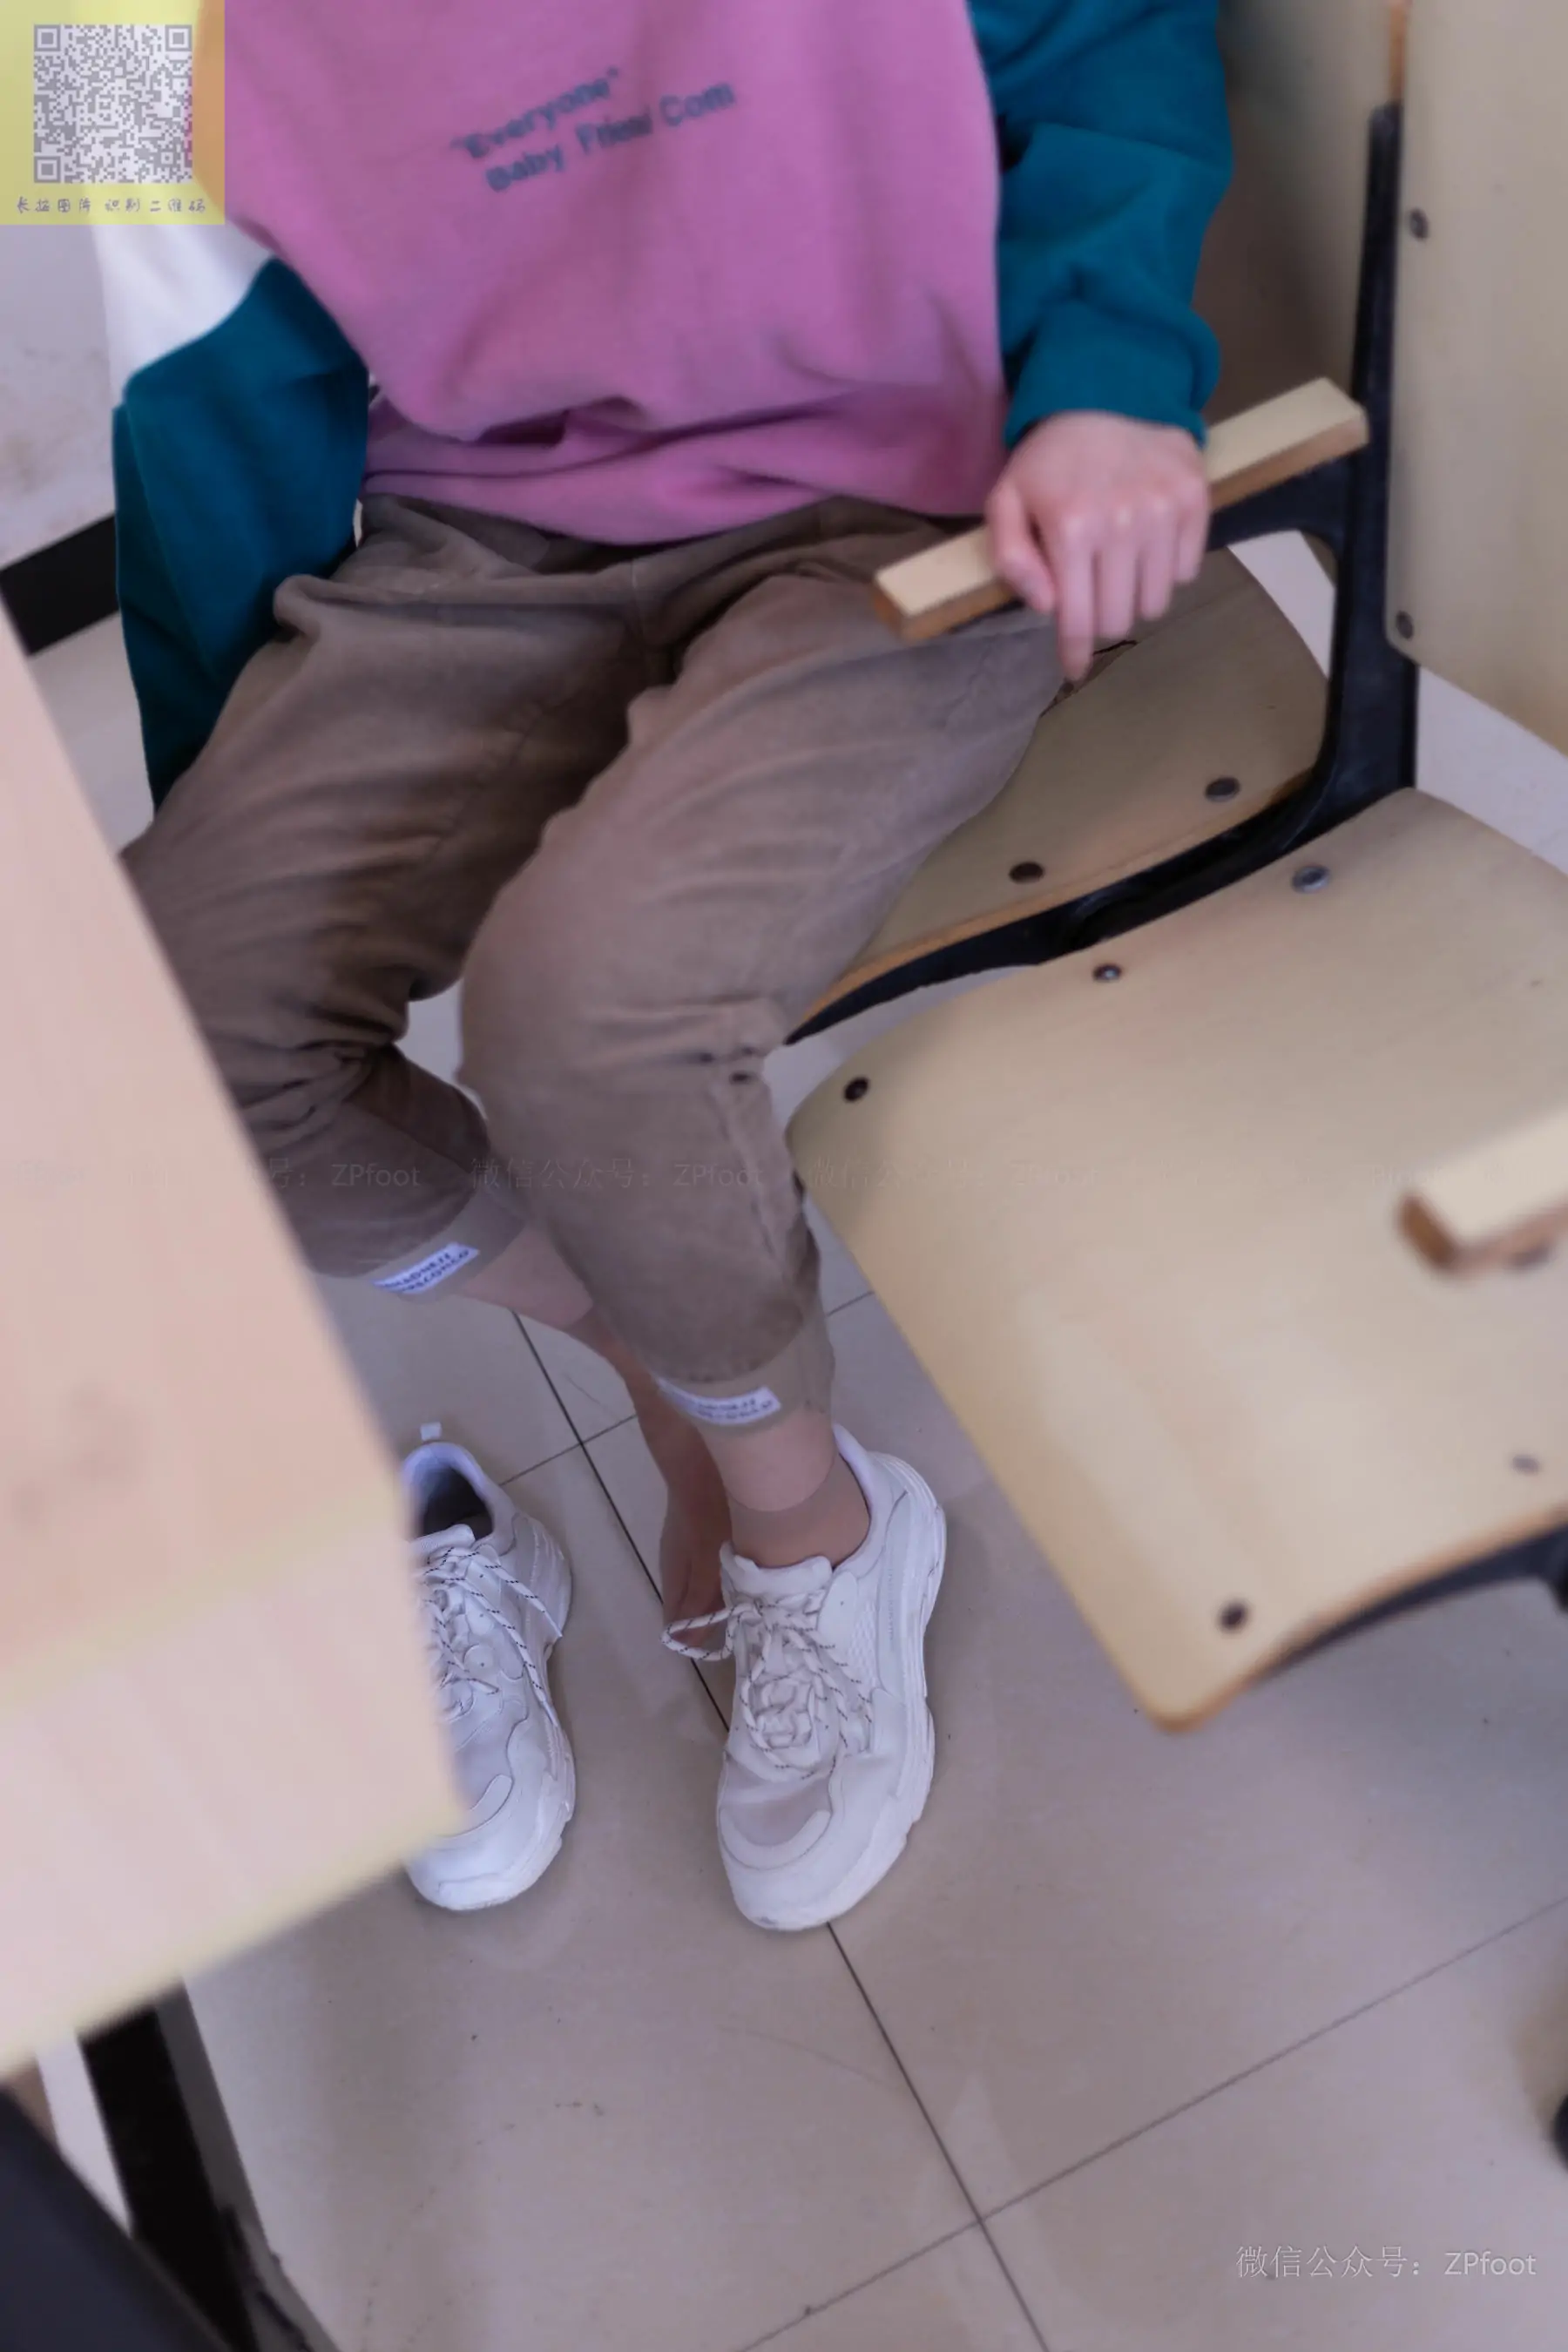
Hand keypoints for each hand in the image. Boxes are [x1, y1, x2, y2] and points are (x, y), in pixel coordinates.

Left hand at [985, 412, 1209, 681]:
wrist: (1108, 392)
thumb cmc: (1050, 459)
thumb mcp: (1006, 501)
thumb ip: (1012, 559)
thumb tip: (1046, 606)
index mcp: (1071, 529)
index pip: (1078, 619)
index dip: (1076, 652)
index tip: (1075, 668)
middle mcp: (1122, 524)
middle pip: (1120, 618)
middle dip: (1102, 618)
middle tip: (1092, 595)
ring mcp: (1164, 512)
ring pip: (1157, 602)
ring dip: (1135, 596)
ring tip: (1119, 567)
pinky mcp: (1196, 501)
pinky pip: (1186, 571)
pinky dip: (1166, 569)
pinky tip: (1147, 542)